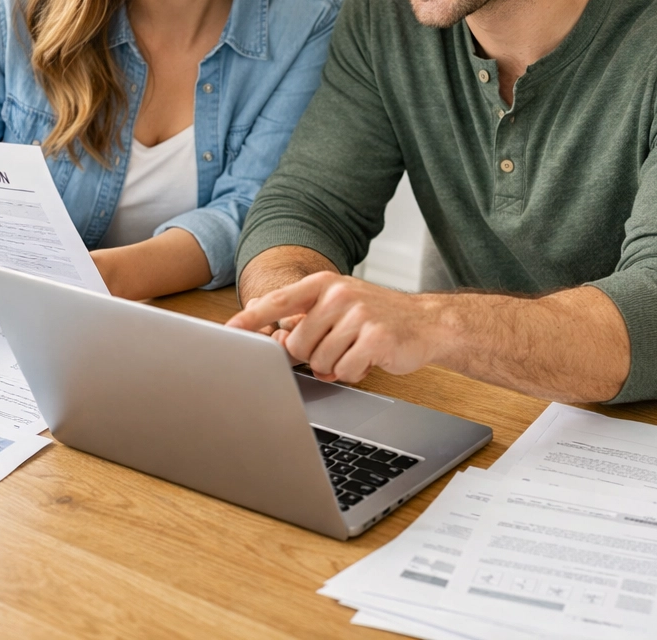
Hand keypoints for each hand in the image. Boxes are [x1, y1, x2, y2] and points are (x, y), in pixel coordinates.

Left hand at [227, 271, 441, 382]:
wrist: (427, 323)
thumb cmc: (376, 316)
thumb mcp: (337, 307)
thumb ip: (303, 317)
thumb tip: (271, 331)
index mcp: (323, 284)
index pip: (278, 301)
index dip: (251, 318)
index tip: (229, 330)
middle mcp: (338, 294)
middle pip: (296, 344)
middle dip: (312, 356)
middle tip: (336, 347)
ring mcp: (358, 314)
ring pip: (319, 361)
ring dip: (335, 365)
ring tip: (355, 350)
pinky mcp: (375, 338)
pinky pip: (345, 370)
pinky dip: (354, 372)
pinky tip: (369, 359)